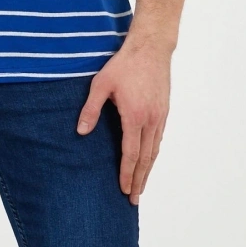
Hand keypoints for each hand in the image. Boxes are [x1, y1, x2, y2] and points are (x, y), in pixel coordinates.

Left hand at [76, 38, 171, 204]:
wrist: (150, 47)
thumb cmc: (124, 64)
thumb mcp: (101, 84)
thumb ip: (91, 109)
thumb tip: (81, 132)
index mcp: (134, 116)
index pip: (131, 153)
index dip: (127, 174)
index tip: (125, 190)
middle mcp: (151, 120)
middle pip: (146, 158)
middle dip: (140, 180)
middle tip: (134, 199)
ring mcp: (160, 115)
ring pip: (155, 149)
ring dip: (148, 169)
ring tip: (142, 185)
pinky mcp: (164, 109)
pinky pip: (159, 138)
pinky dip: (154, 153)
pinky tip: (149, 158)